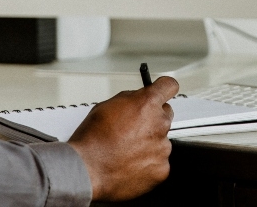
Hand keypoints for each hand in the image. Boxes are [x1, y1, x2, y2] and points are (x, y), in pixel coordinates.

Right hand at [68, 76, 178, 201]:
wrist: (87, 171)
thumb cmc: (92, 140)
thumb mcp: (106, 106)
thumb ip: (130, 99)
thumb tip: (138, 99)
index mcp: (147, 104)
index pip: (169, 86)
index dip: (164, 88)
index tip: (162, 92)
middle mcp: (159, 124)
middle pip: (166, 114)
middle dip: (153, 119)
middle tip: (134, 128)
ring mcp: (163, 148)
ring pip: (161, 140)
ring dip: (149, 143)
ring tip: (127, 150)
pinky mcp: (162, 168)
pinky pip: (159, 161)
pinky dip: (148, 162)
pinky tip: (130, 163)